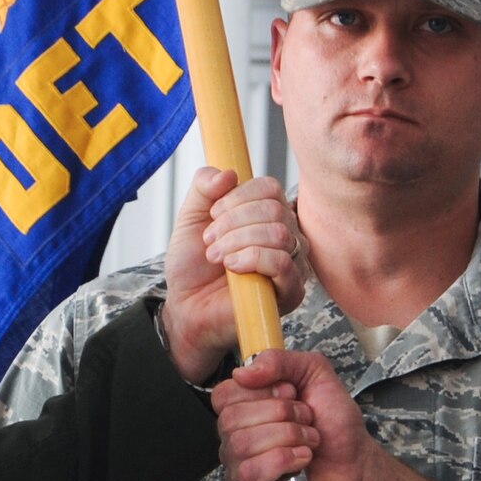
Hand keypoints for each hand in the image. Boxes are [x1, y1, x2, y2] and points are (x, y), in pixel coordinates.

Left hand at [159, 169, 305, 382]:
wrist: (187, 308)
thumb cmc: (194, 267)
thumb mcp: (190, 217)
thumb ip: (204, 187)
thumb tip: (229, 173)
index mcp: (267, 215)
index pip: (269, 187)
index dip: (238, 197)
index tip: (212, 216)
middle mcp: (287, 235)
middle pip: (274, 209)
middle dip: (233, 223)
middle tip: (210, 242)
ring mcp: (293, 264)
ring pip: (279, 234)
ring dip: (238, 242)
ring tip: (217, 257)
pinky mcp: (291, 292)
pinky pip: (284, 264)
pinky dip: (252, 259)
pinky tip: (232, 268)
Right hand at [216, 347, 376, 480]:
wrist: (357, 464)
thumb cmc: (335, 425)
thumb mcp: (315, 374)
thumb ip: (281, 360)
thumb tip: (243, 371)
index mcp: (244, 410)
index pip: (224, 395)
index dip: (261, 392)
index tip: (291, 394)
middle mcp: (235, 439)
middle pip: (231, 420)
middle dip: (282, 416)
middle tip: (307, 421)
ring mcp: (239, 470)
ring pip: (242, 446)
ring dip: (288, 438)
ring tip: (309, 443)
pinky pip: (248, 475)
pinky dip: (281, 462)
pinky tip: (301, 462)